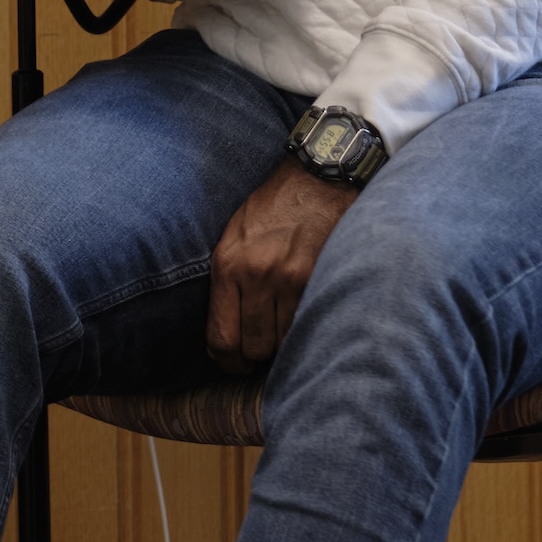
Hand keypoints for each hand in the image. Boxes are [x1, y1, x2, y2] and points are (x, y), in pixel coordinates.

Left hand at [206, 158, 357, 370]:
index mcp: (228, 265)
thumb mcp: (235, 236)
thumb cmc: (275, 206)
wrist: (319, 176)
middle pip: (253, 347)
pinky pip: (308, 321)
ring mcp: (290, 277)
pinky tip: (306, 316)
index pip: (221, 337)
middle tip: (262, 351)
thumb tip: (228, 330)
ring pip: (283, 340)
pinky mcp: (319, 276)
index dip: (228, 362)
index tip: (236, 365)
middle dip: (256, 356)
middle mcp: (256, 274)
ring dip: (284, 342)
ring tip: (285, 329)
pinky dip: (306, 326)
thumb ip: (229, 281)